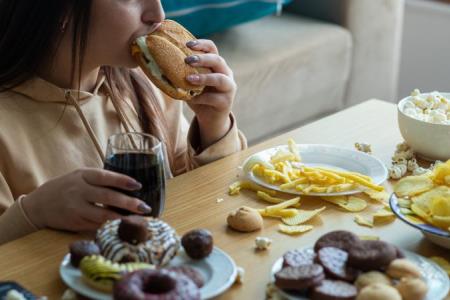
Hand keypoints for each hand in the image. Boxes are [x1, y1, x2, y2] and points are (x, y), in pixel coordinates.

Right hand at [22, 168, 151, 231]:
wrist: (39, 205)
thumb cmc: (67, 187)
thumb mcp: (80, 177)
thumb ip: (100, 180)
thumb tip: (130, 184)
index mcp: (83, 175)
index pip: (105, 177)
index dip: (122, 181)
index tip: (138, 185)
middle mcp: (79, 190)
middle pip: (107, 196)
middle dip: (128, 203)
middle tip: (144, 207)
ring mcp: (76, 207)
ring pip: (103, 214)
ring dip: (122, 218)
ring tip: (137, 220)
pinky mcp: (75, 222)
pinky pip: (96, 225)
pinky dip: (110, 226)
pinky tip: (122, 226)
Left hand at [185, 39, 235, 148]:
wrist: (210, 119)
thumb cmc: (199, 97)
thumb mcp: (190, 83)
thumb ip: (182, 73)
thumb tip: (158, 63)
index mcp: (217, 65)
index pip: (212, 49)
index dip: (201, 44)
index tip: (187, 44)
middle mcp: (226, 74)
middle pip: (218, 60)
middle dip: (203, 59)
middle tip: (187, 60)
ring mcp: (229, 88)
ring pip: (220, 79)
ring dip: (204, 78)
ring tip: (189, 79)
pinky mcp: (226, 102)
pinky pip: (214, 98)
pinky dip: (201, 98)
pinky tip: (192, 98)